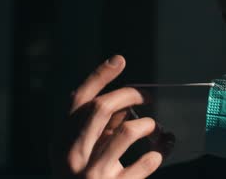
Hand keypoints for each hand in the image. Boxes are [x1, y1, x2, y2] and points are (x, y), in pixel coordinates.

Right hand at [50, 55, 169, 178]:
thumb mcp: (82, 155)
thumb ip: (98, 131)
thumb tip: (128, 104)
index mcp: (61, 143)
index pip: (78, 101)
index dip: (100, 76)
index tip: (120, 59)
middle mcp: (72, 156)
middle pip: (103, 107)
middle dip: (131, 94)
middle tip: (149, 96)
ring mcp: (92, 174)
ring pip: (128, 130)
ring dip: (148, 124)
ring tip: (155, 129)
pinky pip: (146, 161)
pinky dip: (160, 152)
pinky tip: (164, 149)